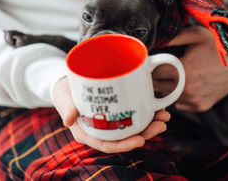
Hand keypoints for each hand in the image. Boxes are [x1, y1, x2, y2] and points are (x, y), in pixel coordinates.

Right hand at [53, 77, 170, 152]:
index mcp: (89, 133)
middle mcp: (102, 131)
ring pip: (133, 127)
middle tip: (161, 125)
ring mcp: (111, 122)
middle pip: (126, 137)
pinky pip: (133, 115)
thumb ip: (67, 108)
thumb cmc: (64, 93)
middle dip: (146, 133)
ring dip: (150, 124)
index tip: (141, 140)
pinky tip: (158, 106)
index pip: (108, 145)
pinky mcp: (117, 111)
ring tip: (164, 116)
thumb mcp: (63, 99)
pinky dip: (146, 112)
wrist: (67, 83)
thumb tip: (68, 120)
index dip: (125, 145)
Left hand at [152, 26, 227, 111]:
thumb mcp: (196, 35)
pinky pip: (178, 103)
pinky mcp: (199, 107)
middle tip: (154, 68)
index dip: (148, 67)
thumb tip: (154, 42)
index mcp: (184, 71)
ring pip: (166, 97)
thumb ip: (173, 38)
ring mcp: (193, 100)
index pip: (153, 74)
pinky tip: (181, 84)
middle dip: (153, 78)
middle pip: (156, 87)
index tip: (148, 62)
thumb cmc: (218, 47)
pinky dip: (176, 95)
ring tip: (169, 75)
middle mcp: (187, 90)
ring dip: (163, 87)